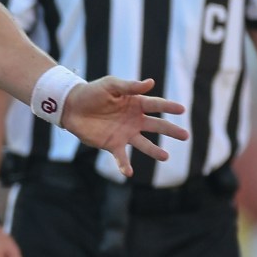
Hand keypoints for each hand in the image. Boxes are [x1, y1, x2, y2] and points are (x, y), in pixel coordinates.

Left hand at [59, 76, 188, 178]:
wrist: (71, 107)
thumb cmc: (92, 92)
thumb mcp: (111, 85)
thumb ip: (130, 86)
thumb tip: (151, 82)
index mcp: (135, 103)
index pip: (156, 105)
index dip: (169, 107)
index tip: (182, 109)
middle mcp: (134, 120)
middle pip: (156, 126)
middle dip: (170, 130)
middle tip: (185, 136)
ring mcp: (124, 133)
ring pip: (144, 144)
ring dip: (154, 151)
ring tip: (166, 157)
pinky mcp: (112, 144)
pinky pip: (121, 157)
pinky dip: (125, 165)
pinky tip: (129, 173)